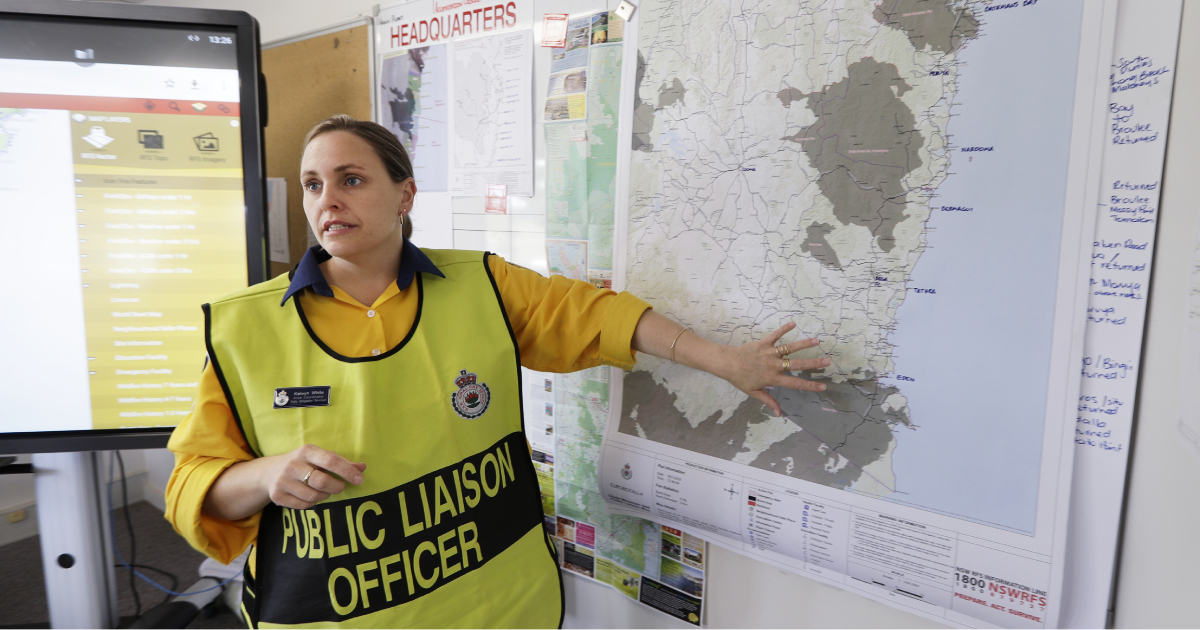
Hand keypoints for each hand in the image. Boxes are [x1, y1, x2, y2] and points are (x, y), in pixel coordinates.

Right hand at [262, 444, 365, 509]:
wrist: (270, 472)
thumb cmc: (304, 463)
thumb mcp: (320, 457)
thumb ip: (341, 462)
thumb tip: (362, 467)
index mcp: (306, 451)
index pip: (330, 460)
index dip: (347, 471)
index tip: (359, 479)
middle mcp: (293, 465)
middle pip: (321, 481)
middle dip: (336, 487)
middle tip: (340, 487)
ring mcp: (283, 481)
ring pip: (313, 496)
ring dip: (324, 496)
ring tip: (323, 490)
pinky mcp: (277, 496)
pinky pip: (304, 506)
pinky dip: (312, 503)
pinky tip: (310, 495)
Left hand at [713, 322, 828, 416]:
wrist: (726, 363)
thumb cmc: (739, 379)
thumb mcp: (753, 392)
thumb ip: (768, 401)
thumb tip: (779, 414)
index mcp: (773, 378)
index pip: (795, 383)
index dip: (810, 386)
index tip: (823, 386)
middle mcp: (773, 365)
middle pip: (797, 364)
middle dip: (813, 363)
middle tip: (827, 361)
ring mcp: (769, 353)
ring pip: (789, 348)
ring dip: (803, 344)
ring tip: (817, 341)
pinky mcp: (763, 343)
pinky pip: (775, 335)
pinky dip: (784, 329)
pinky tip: (793, 323)